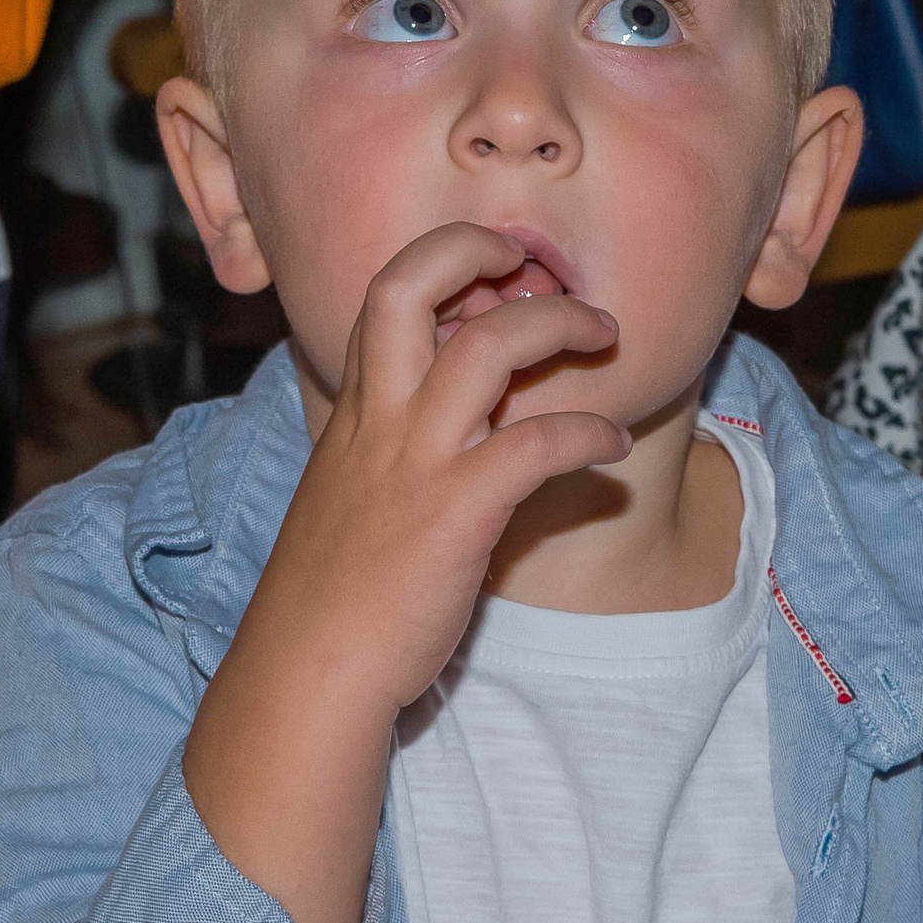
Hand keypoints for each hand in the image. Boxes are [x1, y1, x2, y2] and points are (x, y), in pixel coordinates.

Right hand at [254, 223, 629, 711]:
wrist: (308, 672)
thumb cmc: (331, 598)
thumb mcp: (350, 499)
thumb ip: (391, 452)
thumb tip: (454, 433)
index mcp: (351, 413)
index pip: (379, 298)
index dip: (436, 262)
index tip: (488, 267)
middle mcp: (376, 421)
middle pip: (407, 286)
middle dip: (475, 250)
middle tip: (535, 264)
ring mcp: (415, 462)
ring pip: (486, 347)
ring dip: (558, 326)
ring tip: (605, 335)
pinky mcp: (456, 514)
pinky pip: (537, 445)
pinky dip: (588, 434)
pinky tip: (613, 448)